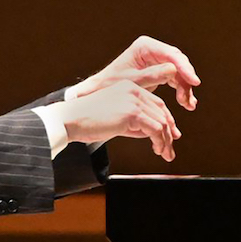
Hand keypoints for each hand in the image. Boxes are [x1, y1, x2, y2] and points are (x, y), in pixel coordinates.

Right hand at [54, 80, 180, 161]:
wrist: (70, 119)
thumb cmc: (86, 121)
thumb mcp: (114, 118)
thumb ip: (133, 122)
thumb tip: (150, 134)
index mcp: (129, 87)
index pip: (156, 104)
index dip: (166, 121)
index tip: (170, 136)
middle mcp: (134, 90)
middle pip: (162, 112)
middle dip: (168, 133)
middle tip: (169, 150)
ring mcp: (133, 101)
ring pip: (161, 122)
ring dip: (165, 141)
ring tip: (165, 154)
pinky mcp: (132, 113)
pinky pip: (155, 129)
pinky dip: (160, 142)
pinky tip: (157, 150)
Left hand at [72, 36, 200, 110]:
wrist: (102, 90)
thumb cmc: (112, 83)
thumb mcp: (133, 81)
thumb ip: (152, 75)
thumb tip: (174, 71)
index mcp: (145, 46)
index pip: (170, 55)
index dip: (184, 68)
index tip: (194, 82)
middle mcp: (153, 49)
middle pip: (178, 62)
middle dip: (186, 80)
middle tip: (189, 98)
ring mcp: (157, 59)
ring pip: (179, 72)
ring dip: (185, 88)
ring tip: (188, 105)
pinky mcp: (159, 70)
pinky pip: (175, 78)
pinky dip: (181, 90)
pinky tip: (187, 103)